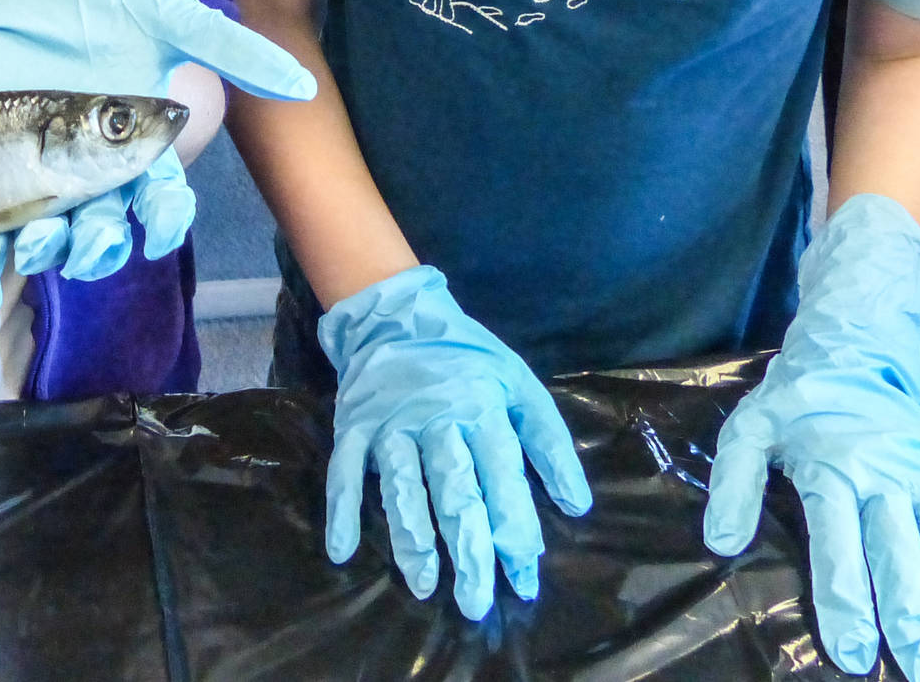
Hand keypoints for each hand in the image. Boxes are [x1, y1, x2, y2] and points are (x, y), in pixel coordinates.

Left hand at [0, 0, 314, 307]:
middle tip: (92, 242)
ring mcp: (43, 176)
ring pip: (55, 236)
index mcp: (140, 145)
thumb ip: (228, 48)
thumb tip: (303, 85)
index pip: (161, 198)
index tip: (158, 232)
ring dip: (49, 253)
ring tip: (36, 248)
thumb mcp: (165, 16)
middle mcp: (96, 171)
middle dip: (103, 245)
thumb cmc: (103, 6)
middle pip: (107, 227)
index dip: (164, 222)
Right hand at [320, 265, 591, 619]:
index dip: (515, 529)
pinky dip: (341, 509)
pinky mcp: (354, 426)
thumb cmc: (467, 358)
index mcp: (483, 409)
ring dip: (411, 538)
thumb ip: (548, 442)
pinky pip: (343, 471)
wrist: (396, 316)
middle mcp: (437, 420)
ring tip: (424, 586)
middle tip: (476, 602)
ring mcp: (391, 424)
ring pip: (403, 487)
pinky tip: (341, 550)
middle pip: (455, 491)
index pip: (503, 477)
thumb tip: (578, 505)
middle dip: (468, 549)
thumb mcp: (520, 384)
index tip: (524, 578)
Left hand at [703, 195, 919, 679]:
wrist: (854, 346)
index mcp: (832, 470)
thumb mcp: (749, 428)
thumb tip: (720, 544)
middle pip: (902, 553)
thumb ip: (734, 483)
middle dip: (914, 616)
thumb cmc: (796, 398)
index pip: (838, 545)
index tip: (851, 654)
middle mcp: (884, 478)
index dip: (845, 601)